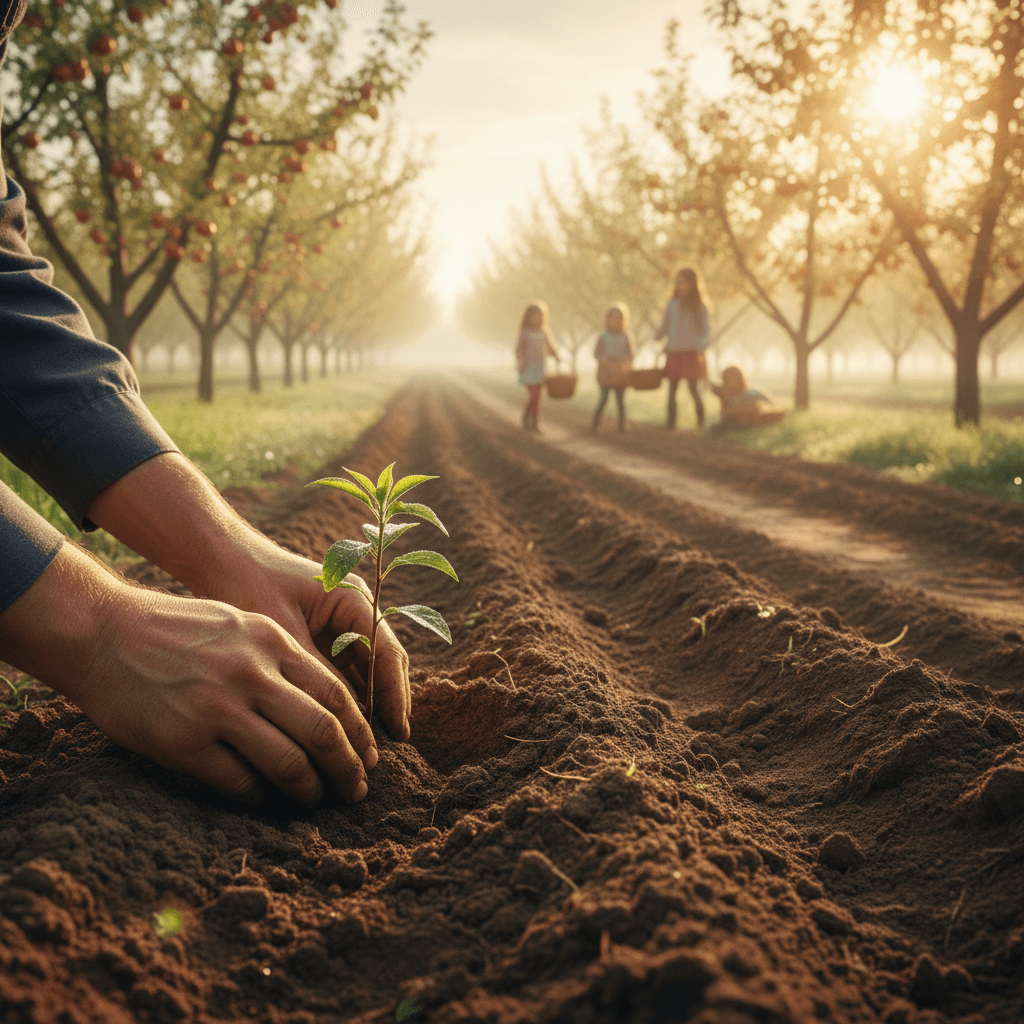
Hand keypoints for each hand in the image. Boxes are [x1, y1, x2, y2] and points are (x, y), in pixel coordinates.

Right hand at [0, 543, 374, 805]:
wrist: (103, 633)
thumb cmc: (175, 629)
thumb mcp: (240, 624)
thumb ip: (281, 656)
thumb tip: (326, 704)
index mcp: (271, 642)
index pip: (335, 695)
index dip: (359, 732)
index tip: (368, 756)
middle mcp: (252, 675)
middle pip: (323, 732)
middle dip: (348, 768)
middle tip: (357, 791)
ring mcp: (218, 710)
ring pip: (288, 764)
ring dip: (310, 790)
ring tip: (316, 800)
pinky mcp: (184, 743)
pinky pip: (239, 782)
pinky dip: (260, 797)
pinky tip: (264, 800)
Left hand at [193, 540, 411, 741]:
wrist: (219, 558)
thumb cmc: (248, 585)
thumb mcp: (282, 635)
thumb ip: (314, 674)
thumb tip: (340, 722)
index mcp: (353, 599)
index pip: (387, 653)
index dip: (394, 695)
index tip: (398, 732)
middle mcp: (355, 611)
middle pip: (384, 664)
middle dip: (387, 705)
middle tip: (385, 749)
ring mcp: (340, 623)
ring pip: (365, 671)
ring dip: (367, 705)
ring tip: (365, 747)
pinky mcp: (322, 635)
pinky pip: (342, 670)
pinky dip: (344, 697)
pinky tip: (340, 729)